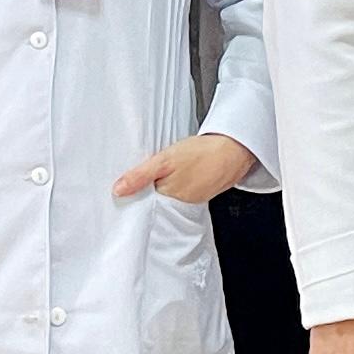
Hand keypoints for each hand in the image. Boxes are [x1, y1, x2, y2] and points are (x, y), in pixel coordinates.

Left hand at [114, 133, 255, 206]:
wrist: (234, 149)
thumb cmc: (201, 153)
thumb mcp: (164, 160)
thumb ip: (140, 176)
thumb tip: (118, 190)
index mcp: (169, 198)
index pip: (144, 203)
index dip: (134, 195)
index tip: (123, 189)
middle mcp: (181, 203)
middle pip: (156, 199)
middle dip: (148, 190)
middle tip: (143, 175)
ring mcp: (193, 198)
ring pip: (170, 193)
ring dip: (164, 184)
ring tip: (162, 171)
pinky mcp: (202, 191)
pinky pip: (183, 189)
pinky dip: (178, 181)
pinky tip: (179, 172)